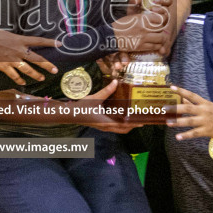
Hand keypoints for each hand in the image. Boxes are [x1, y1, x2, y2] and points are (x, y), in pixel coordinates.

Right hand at [0, 29, 59, 85]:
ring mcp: (12, 59)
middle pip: (36, 58)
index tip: (60, 44)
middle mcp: (18, 50)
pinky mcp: (4, 66)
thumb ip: (17, 40)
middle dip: (47, 65)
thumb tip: (23, 43)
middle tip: (55, 70)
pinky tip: (23, 83)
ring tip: (42, 78)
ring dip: (35, 75)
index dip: (50, 42)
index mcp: (20, 40)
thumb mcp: (9, 34)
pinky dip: (19, 80)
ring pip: (27, 69)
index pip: (39, 41)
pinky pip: (14, 75)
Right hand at [13, 80, 142, 132]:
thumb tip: (116, 82)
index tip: (143, 121)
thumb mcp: (94, 98)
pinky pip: (114, 126)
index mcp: (106, 122)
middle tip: (141, 119)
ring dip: (127, 125)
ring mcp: (103, 127)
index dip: (135, 124)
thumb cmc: (81, 108)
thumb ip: (106, 91)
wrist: (70, 114)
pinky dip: (120, 123)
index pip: (124, 125)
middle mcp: (106, 126)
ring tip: (134, 117)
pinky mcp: (100, 124)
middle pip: (124, 130)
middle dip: (133, 126)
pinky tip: (121, 115)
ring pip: (119, 129)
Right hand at [111, 4, 173, 55]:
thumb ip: (144, 18)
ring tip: (158, 37)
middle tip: (159, 30)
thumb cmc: (120, 25)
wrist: (111, 36)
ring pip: (161, 38)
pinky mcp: (141, 46)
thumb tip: (153, 17)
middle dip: (162, 29)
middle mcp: (144, 28)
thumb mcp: (132, 17)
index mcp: (142, 18)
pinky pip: (155, 46)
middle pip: (162, 28)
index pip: (160, 19)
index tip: (160, 21)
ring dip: (161, 38)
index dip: (162, 20)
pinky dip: (157, 45)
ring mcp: (143, 38)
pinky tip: (154, 44)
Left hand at [166, 85, 212, 141]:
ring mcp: (205, 121)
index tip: (171, 87)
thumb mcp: (210, 107)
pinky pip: (194, 133)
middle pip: (188, 108)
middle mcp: (204, 111)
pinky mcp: (207, 131)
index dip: (181, 91)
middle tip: (164, 108)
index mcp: (205, 103)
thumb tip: (183, 99)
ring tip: (168, 123)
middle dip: (175, 108)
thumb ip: (196, 104)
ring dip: (177, 122)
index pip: (191, 95)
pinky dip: (185, 135)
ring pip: (189, 121)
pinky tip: (177, 137)